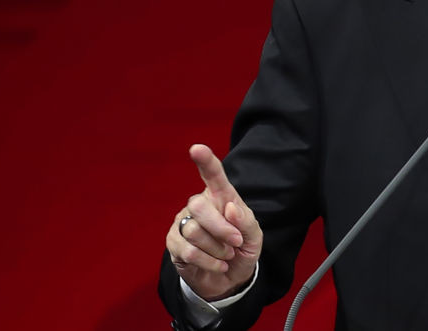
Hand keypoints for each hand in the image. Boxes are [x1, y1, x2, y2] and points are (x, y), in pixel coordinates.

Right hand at [165, 144, 262, 300]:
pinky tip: (218, 264)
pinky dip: (209, 262)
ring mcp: (182, 222)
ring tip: (226, 254)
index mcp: (220, 196)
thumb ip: (246, 221)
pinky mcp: (173, 243)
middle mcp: (198, 205)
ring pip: (194, 231)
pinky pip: (189, 252)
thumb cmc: (242, 249)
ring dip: (218, 249)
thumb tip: (229, 207)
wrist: (230, 278)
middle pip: (198, 205)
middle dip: (221, 228)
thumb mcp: (254, 236)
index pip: (213, 175)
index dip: (205, 161)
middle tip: (236, 242)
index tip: (197, 148)